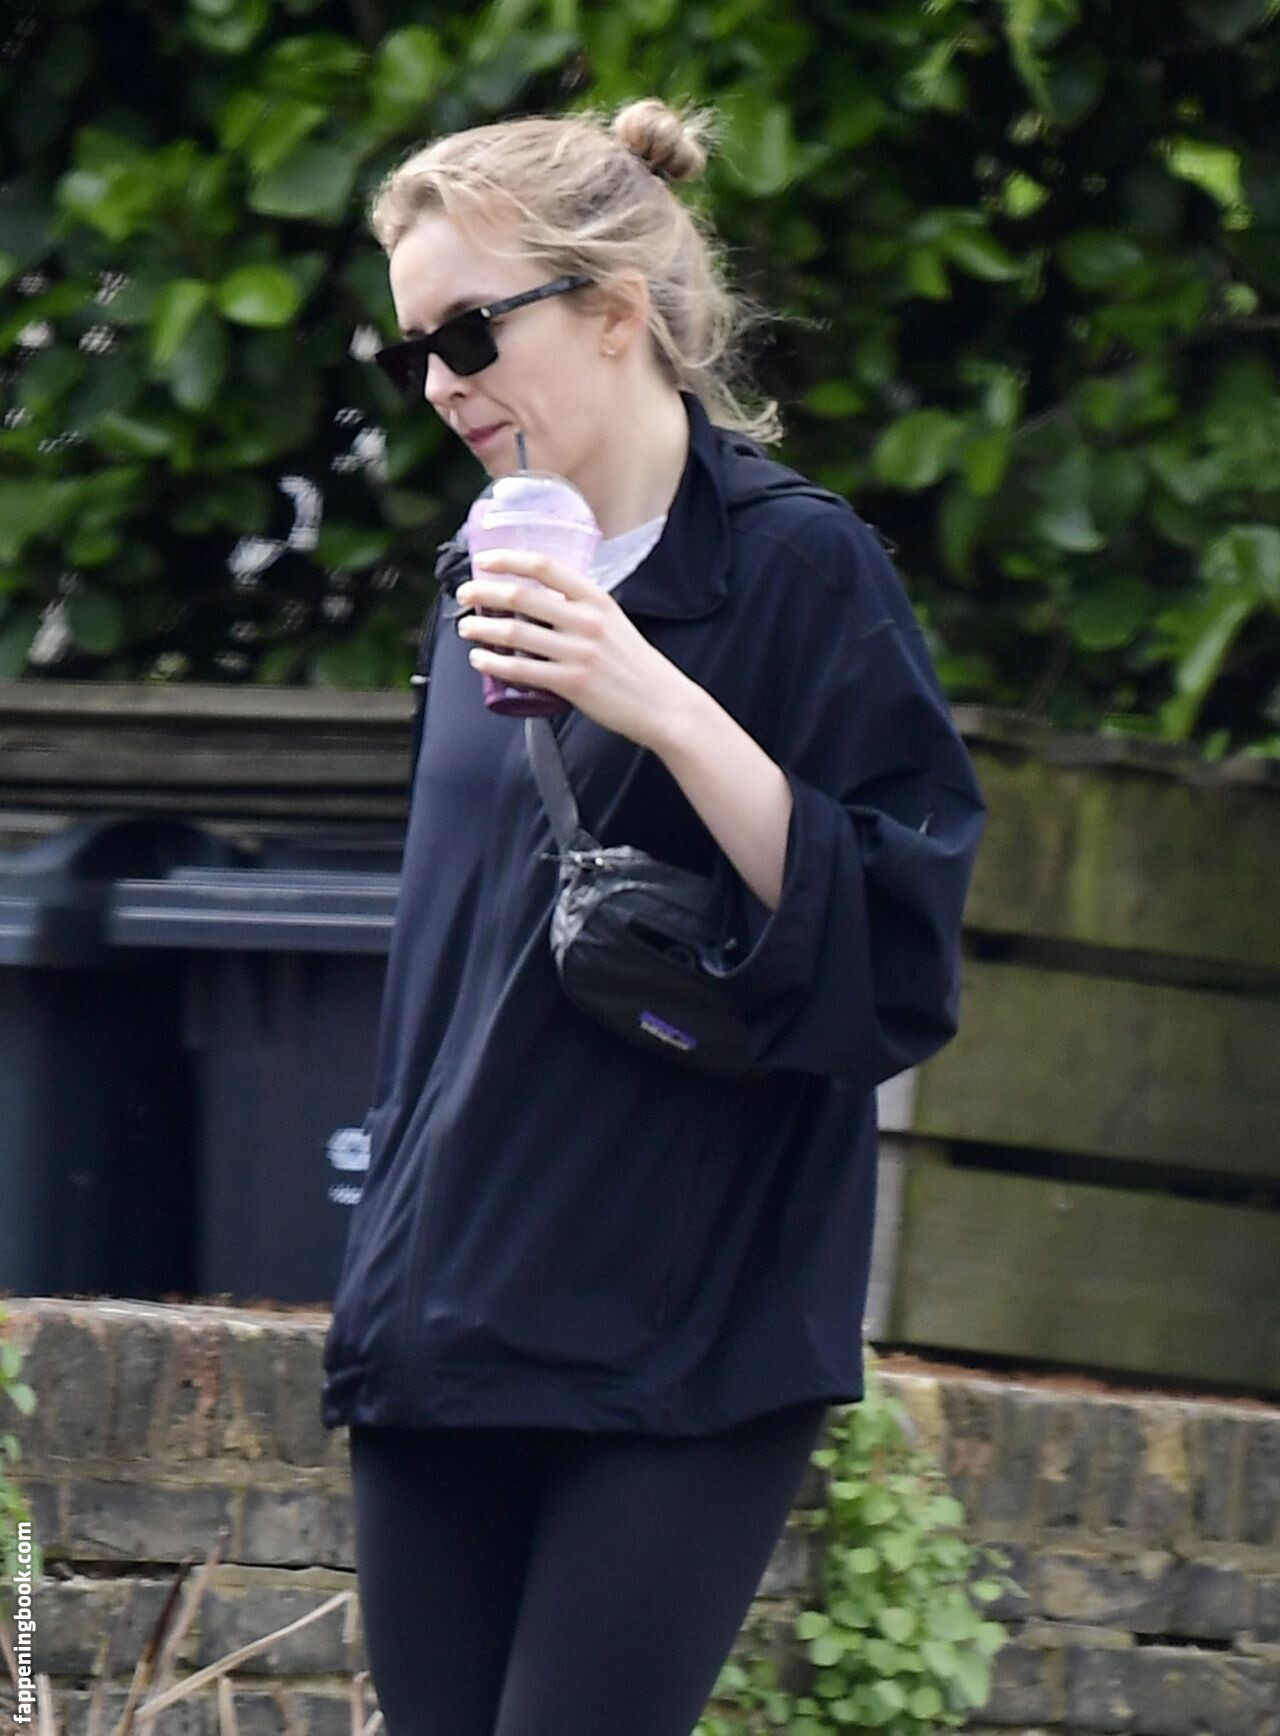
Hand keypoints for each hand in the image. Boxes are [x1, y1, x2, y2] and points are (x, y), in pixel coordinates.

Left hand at [455, 549, 694, 750]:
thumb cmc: (636, 664)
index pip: (546, 567)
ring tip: (465, 628)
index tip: (485, 560)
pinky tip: (480, 660)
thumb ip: (580, 609)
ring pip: (516, 633)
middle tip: (464, 594)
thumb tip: (542, 602)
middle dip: (484, 592)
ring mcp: (578, 653)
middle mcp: (586, 621)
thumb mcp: (614, 622)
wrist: (663, 703)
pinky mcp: (572, 683)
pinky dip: (494, 663)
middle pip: (522, 596)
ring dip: (482, 629)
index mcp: (597, 599)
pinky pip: (522, 670)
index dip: (509, 560)